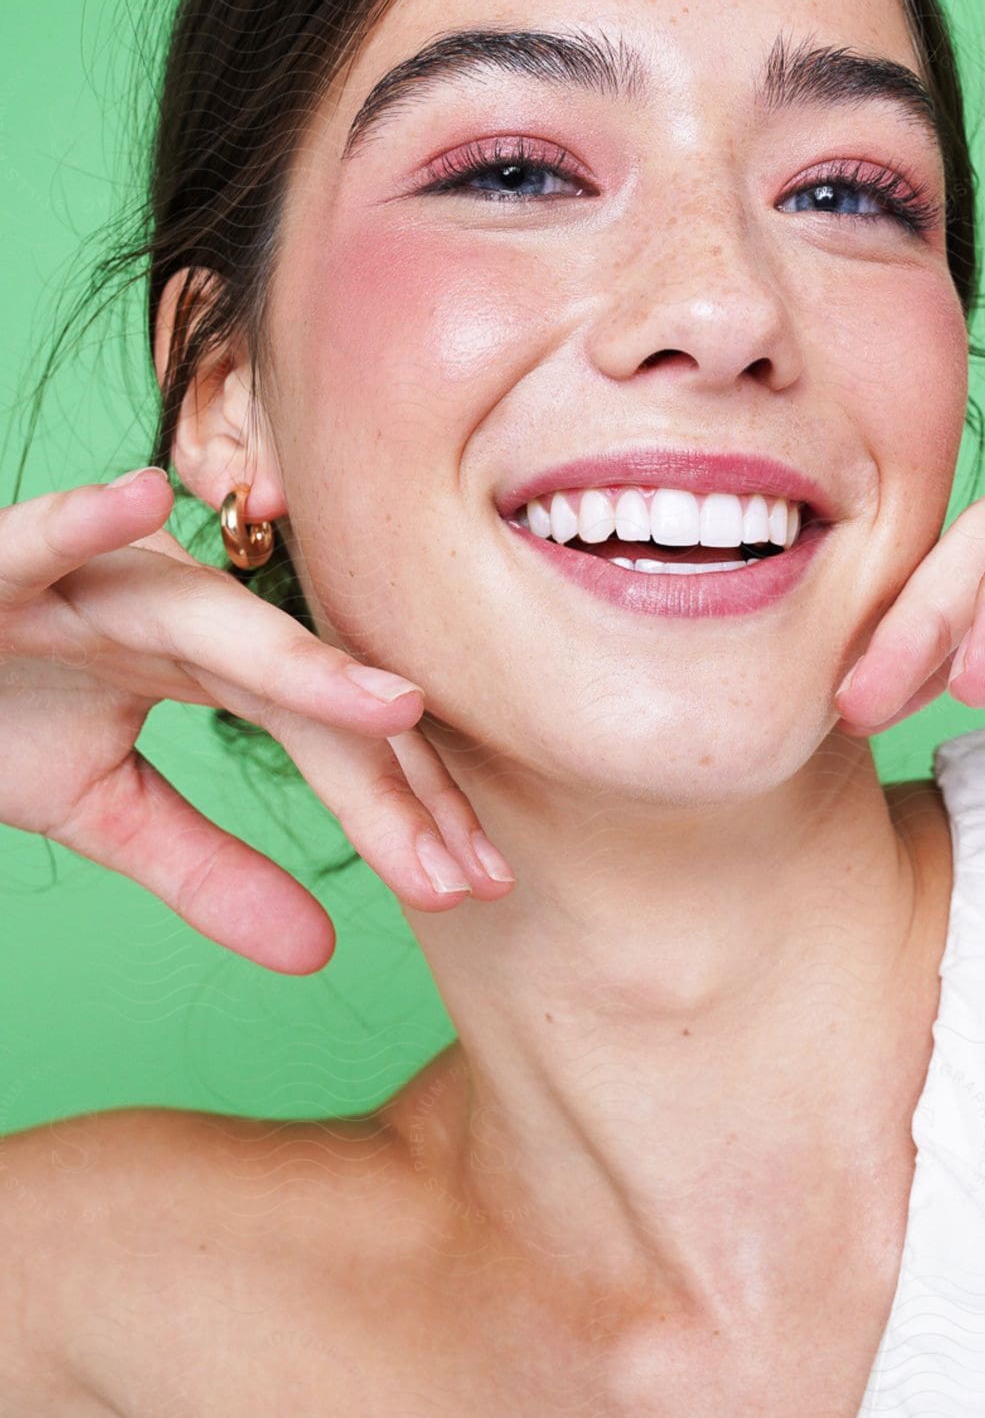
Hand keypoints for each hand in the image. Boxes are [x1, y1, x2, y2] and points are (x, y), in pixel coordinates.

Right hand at [0, 469, 515, 975]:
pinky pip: (41, 540)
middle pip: (303, 691)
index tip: (479, 882)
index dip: (404, 808)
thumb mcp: (102, 809)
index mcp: (206, 658)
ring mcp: (92, 580)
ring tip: (396, 703)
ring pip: (207, 619)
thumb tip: (323, 951)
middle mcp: (171, 606)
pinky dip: (82, 520)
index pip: (330, 735)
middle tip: (468, 866)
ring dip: (298, 661)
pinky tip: (141, 496)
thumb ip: (209, 870)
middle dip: (387, 778)